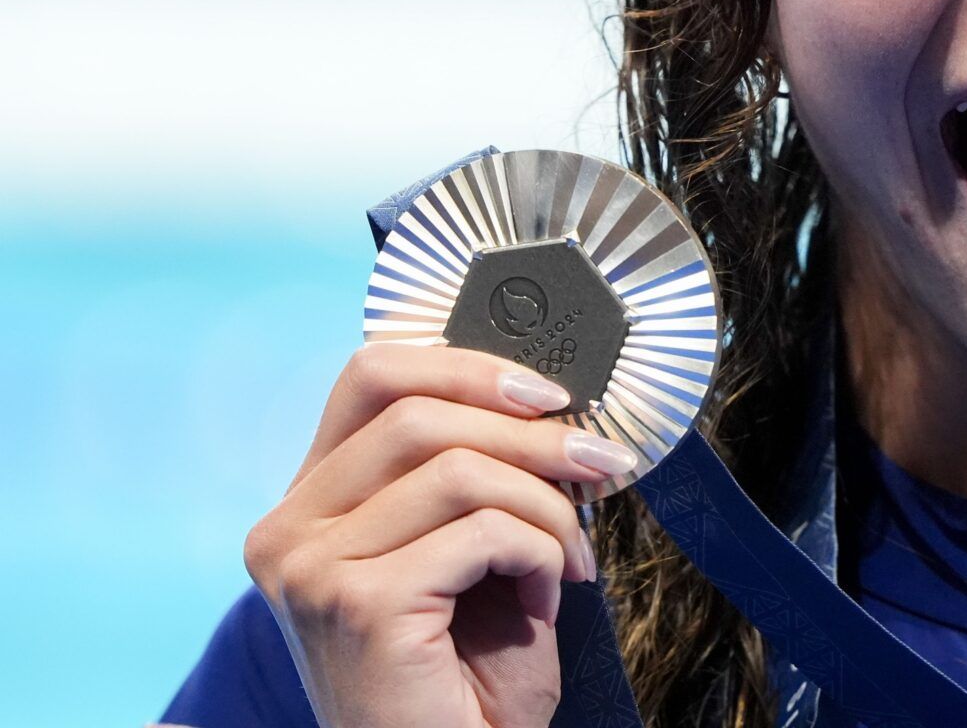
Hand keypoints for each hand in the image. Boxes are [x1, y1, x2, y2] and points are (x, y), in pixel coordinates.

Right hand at [243, 343, 641, 727]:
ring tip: (571, 555)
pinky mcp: (358, 604)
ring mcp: (312, 569)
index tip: (547, 395)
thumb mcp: (461, 552)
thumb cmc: (463, 679)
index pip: (370, 378)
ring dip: (544, 505)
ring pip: (460, 469)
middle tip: (600, 466)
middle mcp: (288, 532)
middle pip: (419, 414)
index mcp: (306, 507)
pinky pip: (483, 532)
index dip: (465, 367)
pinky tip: (547, 597)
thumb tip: (545, 396)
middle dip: (530, 433)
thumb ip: (469, 473)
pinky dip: (539, 553)